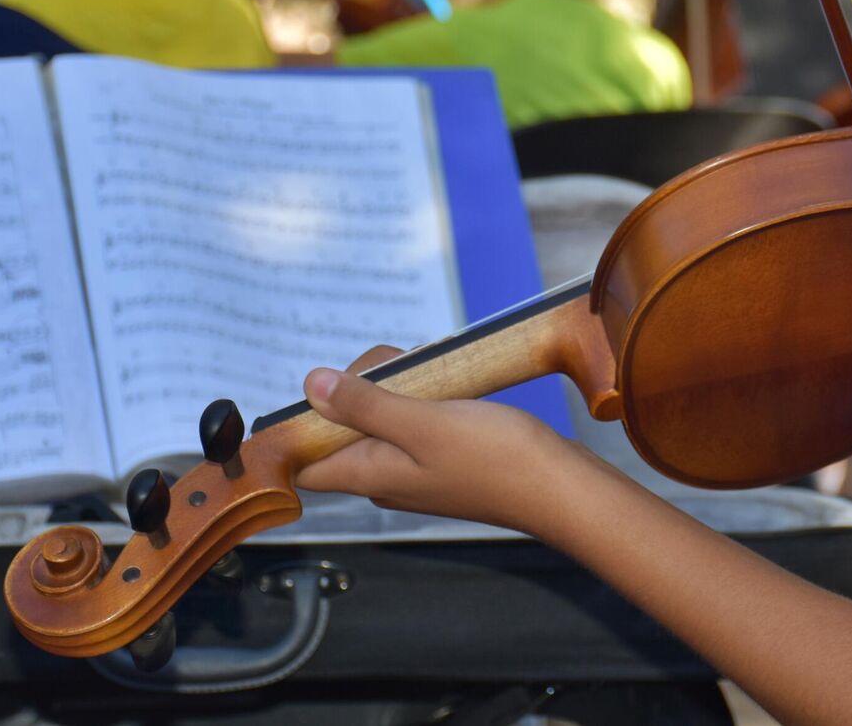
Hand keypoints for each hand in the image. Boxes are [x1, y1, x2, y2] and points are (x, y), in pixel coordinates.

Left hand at [294, 352, 586, 536]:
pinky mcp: (444, 458)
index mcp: (369, 475)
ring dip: (394, 388)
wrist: (557, 485)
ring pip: (381, 421)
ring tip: (425, 368)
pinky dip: (421, 397)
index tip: (310, 392)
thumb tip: (310, 386)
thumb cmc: (494, 459)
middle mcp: (385, 478)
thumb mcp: (423, 422)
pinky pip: (414, 423)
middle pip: (342, 432)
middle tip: (391, 366)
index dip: (294, 430)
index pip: (303, 465)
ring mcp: (416, 470)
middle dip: (355, 390)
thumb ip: (364, 405)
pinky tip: (446, 381)